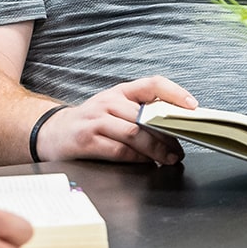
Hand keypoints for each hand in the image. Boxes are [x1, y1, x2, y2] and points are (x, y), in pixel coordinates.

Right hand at [38, 76, 193, 165]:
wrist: (53, 132)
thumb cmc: (92, 122)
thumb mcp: (115, 108)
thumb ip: (141, 113)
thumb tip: (176, 127)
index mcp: (120, 91)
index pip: (152, 84)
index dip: (175, 93)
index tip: (193, 107)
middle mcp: (108, 102)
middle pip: (146, 115)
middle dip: (168, 135)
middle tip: (179, 150)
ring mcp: (96, 121)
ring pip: (134, 133)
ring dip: (156, 149)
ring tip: (167, 159)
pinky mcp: (86, 141)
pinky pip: (119, 150)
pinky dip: (137, 158)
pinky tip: (146, 163)